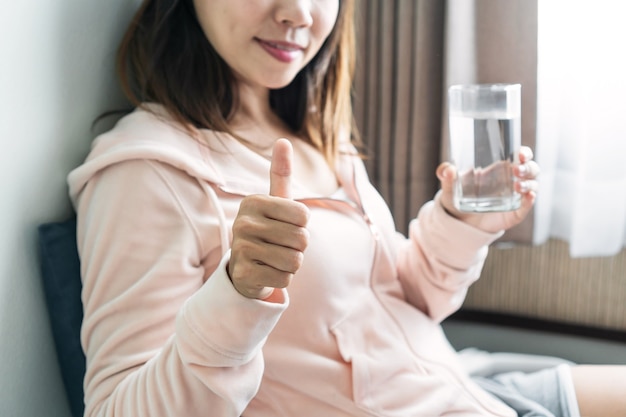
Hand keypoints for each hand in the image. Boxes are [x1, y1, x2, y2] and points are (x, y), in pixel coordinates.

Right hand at [228, 139, 309, 299]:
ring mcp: (241, 249)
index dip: (303, 226)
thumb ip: (281, 173)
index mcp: (254, 202)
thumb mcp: (275, 202)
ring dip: (292, 264)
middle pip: (301, 239)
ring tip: (275, 258)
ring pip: (294, 260)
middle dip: (298, 247)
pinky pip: (284, 278)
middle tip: (280, 245)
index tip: (286, 226)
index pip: (304, 216)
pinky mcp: (244, 274)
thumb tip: (283, 140)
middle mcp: (243, 223)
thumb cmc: (268, 229)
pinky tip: (267, 272)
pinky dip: (282, 278)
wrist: (245, 267)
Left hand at [436, 146, 539, 232]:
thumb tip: (447, 170)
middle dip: (528, 168)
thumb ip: (446, 176)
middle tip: (517, 170)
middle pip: (531, 170)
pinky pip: (526, 206)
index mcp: (500, 169)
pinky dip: (530, 201)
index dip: (525, 153)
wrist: (459, 222)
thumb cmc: (458, 198)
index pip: (520, 157)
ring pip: (532, 186)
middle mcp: (512, 181)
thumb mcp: (450, 186)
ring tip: (517, 185)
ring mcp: (515, 197)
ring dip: (529, 183)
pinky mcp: (514, 213)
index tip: (522, 154)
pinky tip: (529, 196)